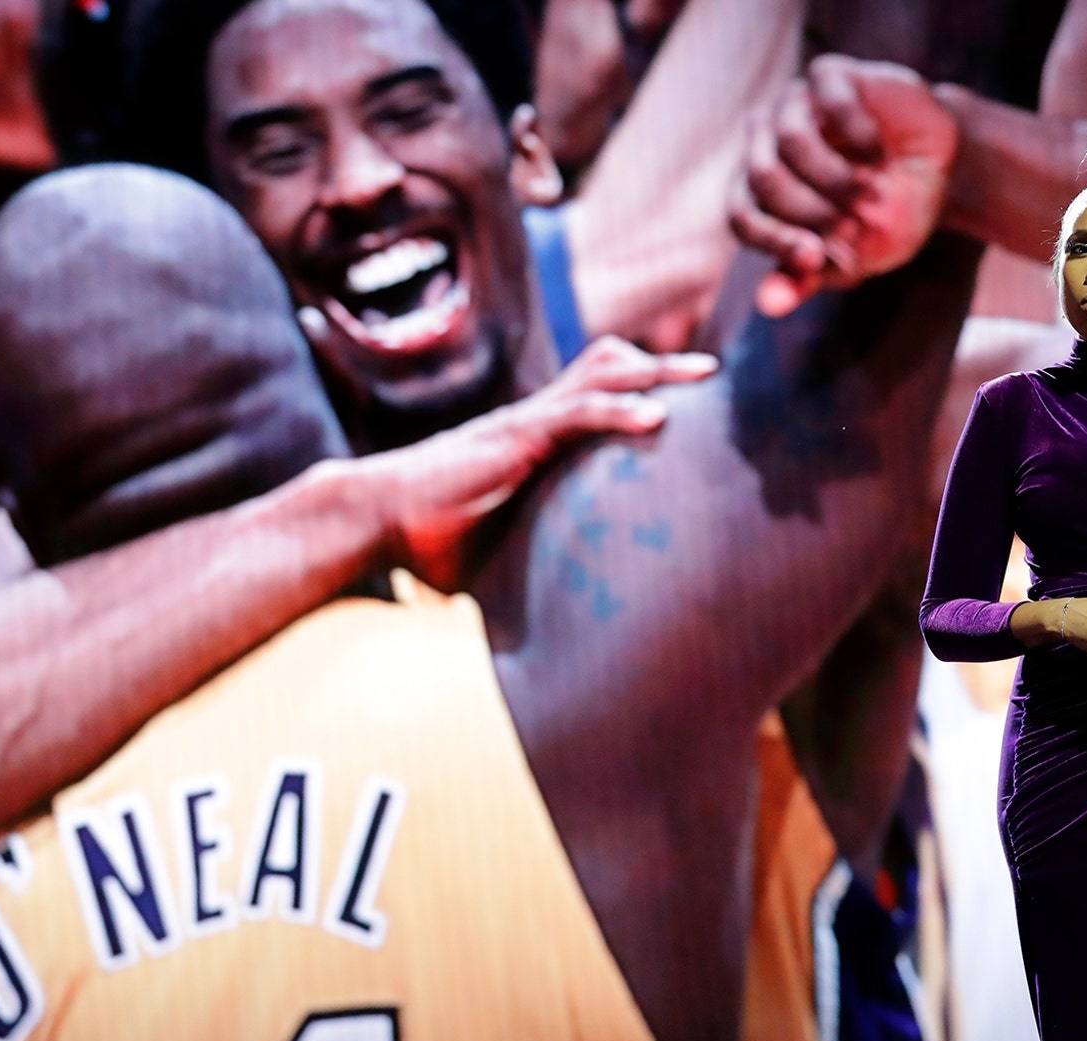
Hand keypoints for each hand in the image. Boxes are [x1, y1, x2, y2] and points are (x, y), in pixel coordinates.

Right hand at [373, 336, 716, 588]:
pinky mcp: (514, 438)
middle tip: (711, 372)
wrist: (375, 520)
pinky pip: (577, 414)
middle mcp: (533, 419)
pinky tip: (657, 418)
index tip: (687, 398)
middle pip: (609, 369)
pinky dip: (619, 411)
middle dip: (663, 367)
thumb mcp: (493, 554)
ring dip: (655, 374)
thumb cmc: (425, 542)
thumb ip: (524, 569)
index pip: (593, 394)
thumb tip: (542, 627)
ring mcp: (524, 424)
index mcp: (531, 438)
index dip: (639, 387)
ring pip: (601, 377)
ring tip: (702, 378)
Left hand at [731, 54, 958, 316]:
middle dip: (812, 211)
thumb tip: (769, 307)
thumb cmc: (886, 215)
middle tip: (855, 226)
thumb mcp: (853, 257)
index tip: (816, 258)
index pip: (741, 216)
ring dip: (837, 177)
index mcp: (756, 191)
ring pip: (792, 140)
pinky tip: (879, 154)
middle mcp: (763, 143)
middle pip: (764, 178)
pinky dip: (860, 137)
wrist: (940, 170)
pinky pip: (831, 104)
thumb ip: (808, 277)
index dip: (774, 241)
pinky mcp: (828, 77)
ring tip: (870, 193)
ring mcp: (793, 104)